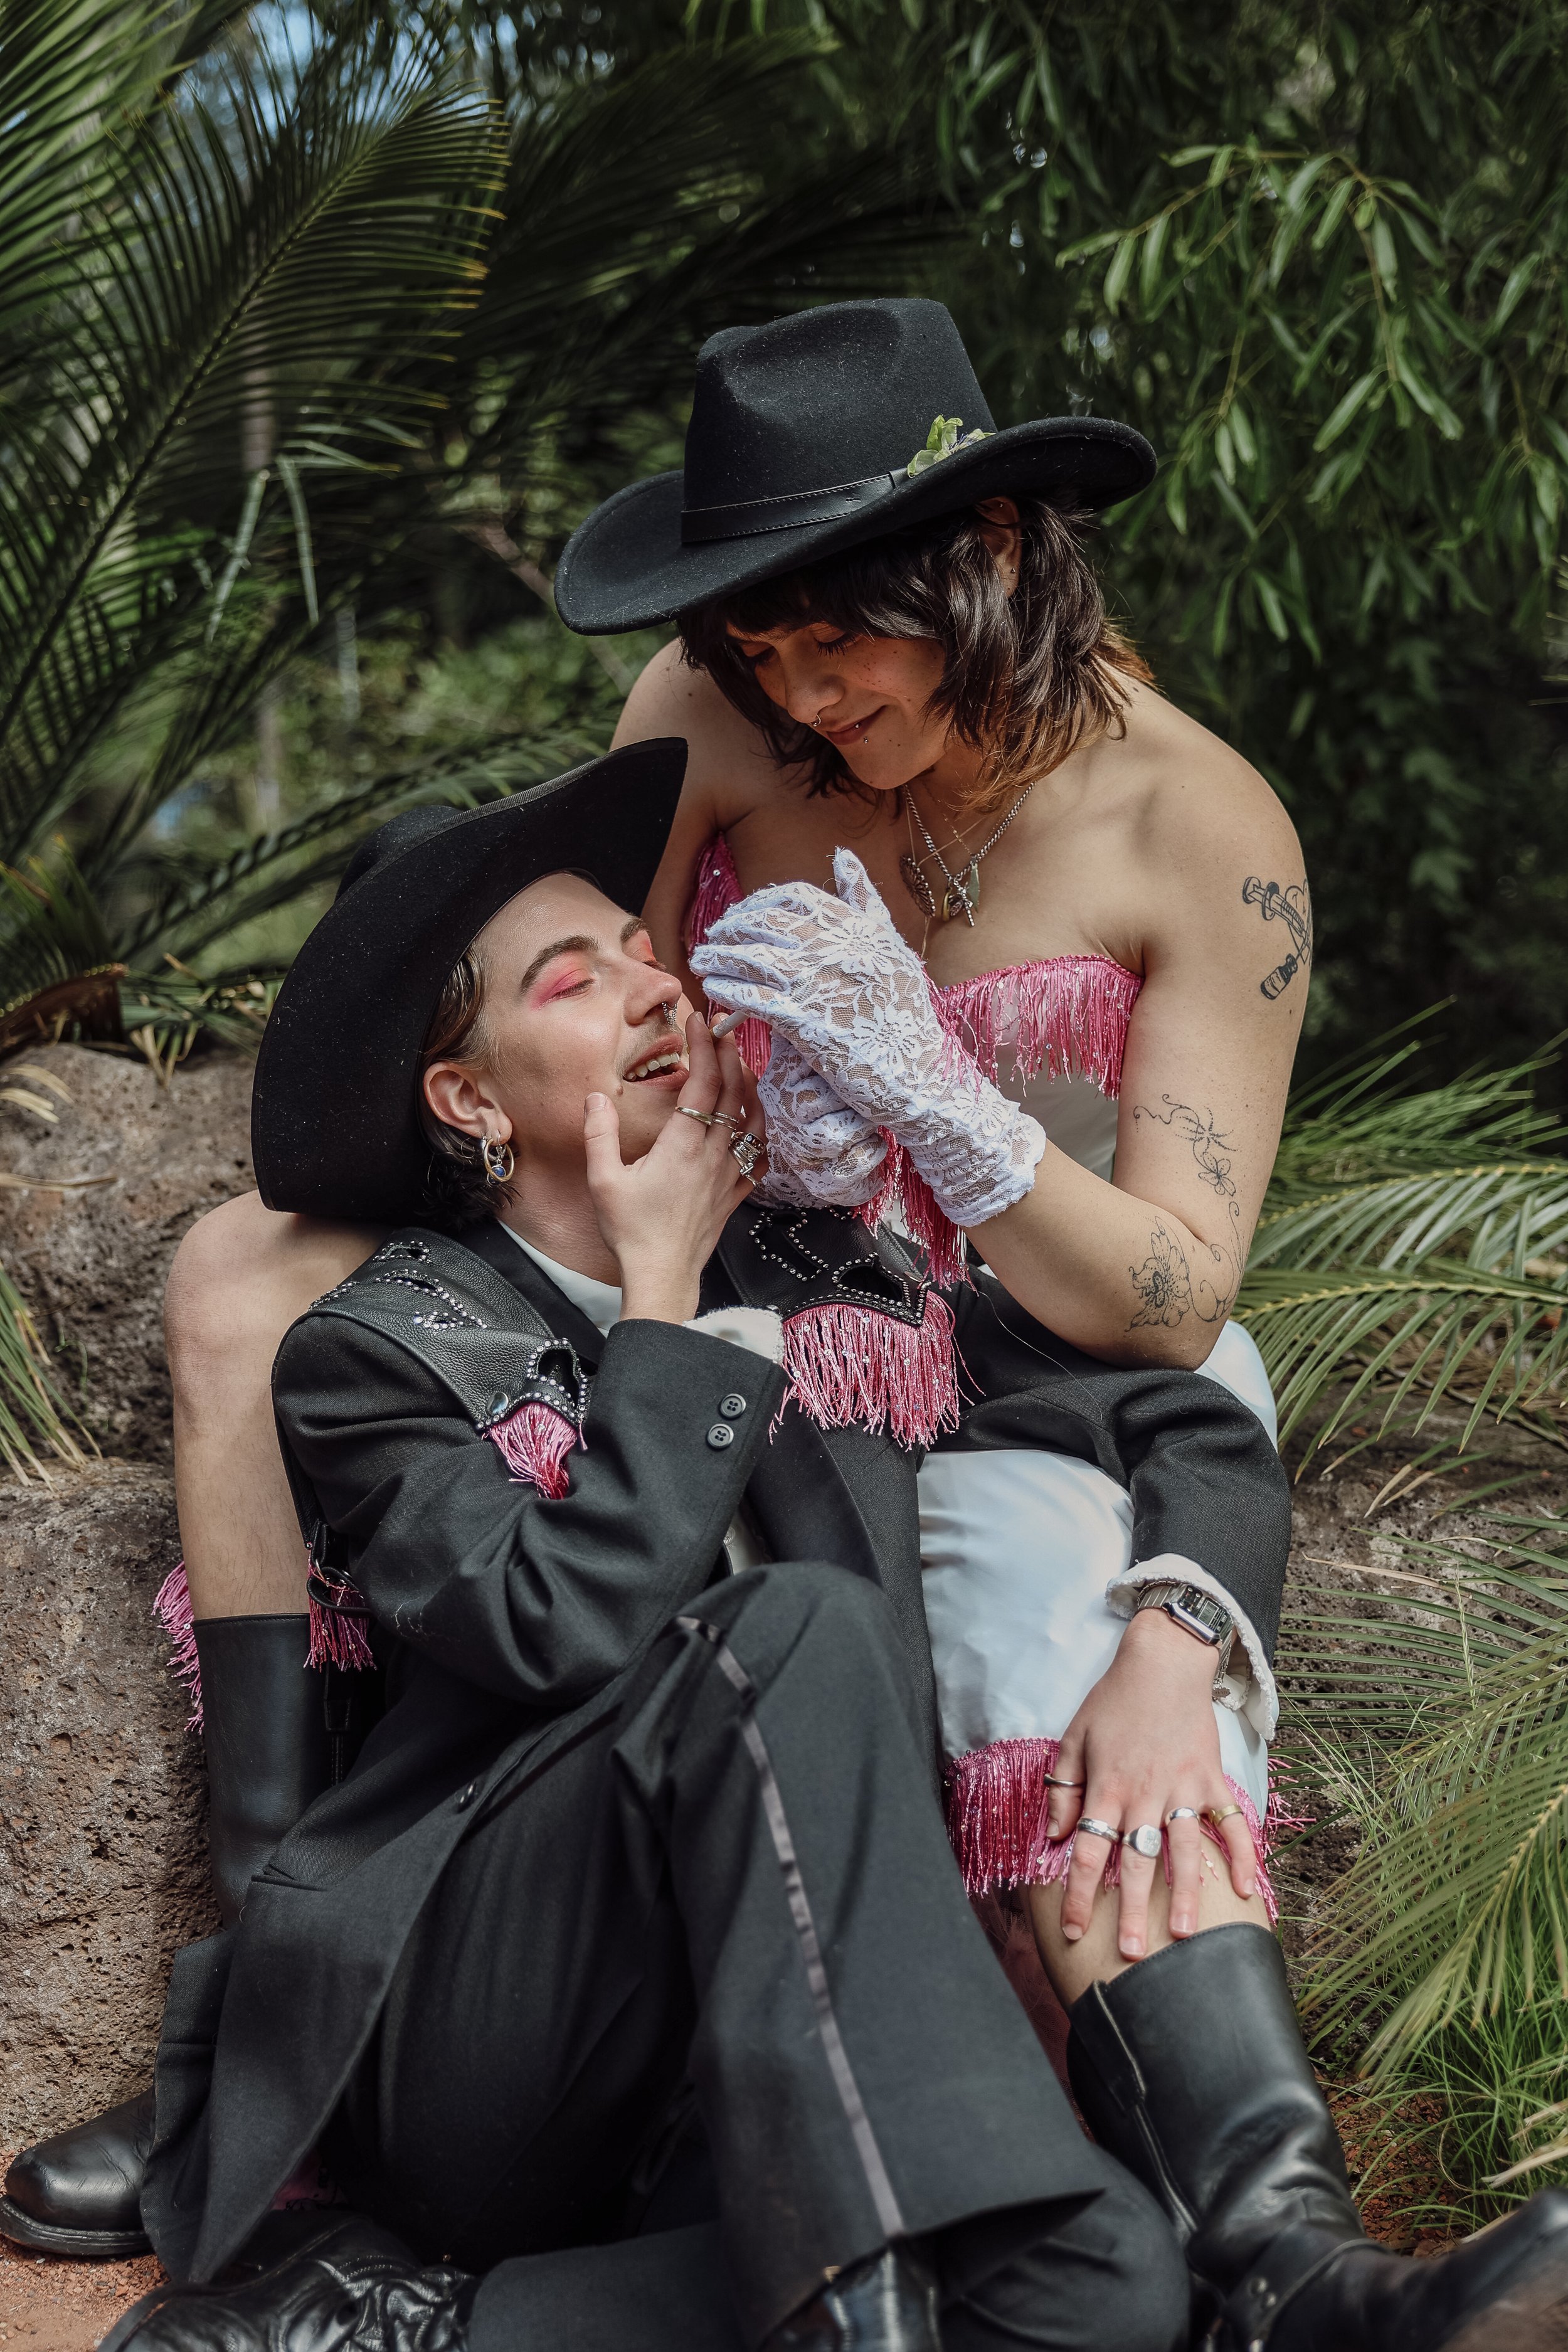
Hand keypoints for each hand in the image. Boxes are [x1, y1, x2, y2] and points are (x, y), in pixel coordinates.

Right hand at [584, 1016, 761, 1323]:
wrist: (662, 1276)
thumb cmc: (631, 1231)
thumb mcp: (603, 1181)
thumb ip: (599, 1134)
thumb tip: (596, 1098)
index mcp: (682, 1145)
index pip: (703, 1082)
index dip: (705, 1046)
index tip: (700, 1019)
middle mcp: (712, 1154)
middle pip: (733, 1093)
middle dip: (730, 1054)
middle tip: (724, 1029)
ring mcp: (728, 1175)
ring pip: (752, 1121)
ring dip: (750, 1088)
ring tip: (742, 1065)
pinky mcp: (734, 1195)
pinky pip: (759, 1157)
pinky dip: (761, 1133)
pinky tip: (756, 1125)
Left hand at [691, 849, 1043, 1226]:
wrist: (918, 1073)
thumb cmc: (904, 1014)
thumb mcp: (893, 948)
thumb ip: (865, 902)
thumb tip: (842, 856)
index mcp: (858, 929)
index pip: (797, 897)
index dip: (761, 901)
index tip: (743, 912)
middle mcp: (838, 950)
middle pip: (768, 924)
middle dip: (732, 926)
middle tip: (714, 935)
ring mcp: (822, 986)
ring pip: (755, 959)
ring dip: (720, 956)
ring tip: (701, 960)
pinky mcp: (808, 1024)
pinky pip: (755, 1000)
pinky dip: (729, 991)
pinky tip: (714, 991)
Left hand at [1048, 1609, 1257, 1961]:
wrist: (1164, 1662)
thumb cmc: (1113, 1701)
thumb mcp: (1074, 1738)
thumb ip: (1063, 1789)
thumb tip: (1053, 1835)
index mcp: (1108, 1787)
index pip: (1086, 1850)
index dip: (1077, 1892)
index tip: (1072, 1929)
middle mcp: (1146, 1794)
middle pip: (1136, 1862)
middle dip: (1131, 1911)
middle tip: (1131, 1955)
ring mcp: (1184, 1789)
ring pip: (1184, 1852)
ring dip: (1185, 1896)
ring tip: (1186, 1937)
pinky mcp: (1213, 1780)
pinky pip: (1231, 1824)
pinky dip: (1241, 1856)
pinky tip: (1245, 1890)